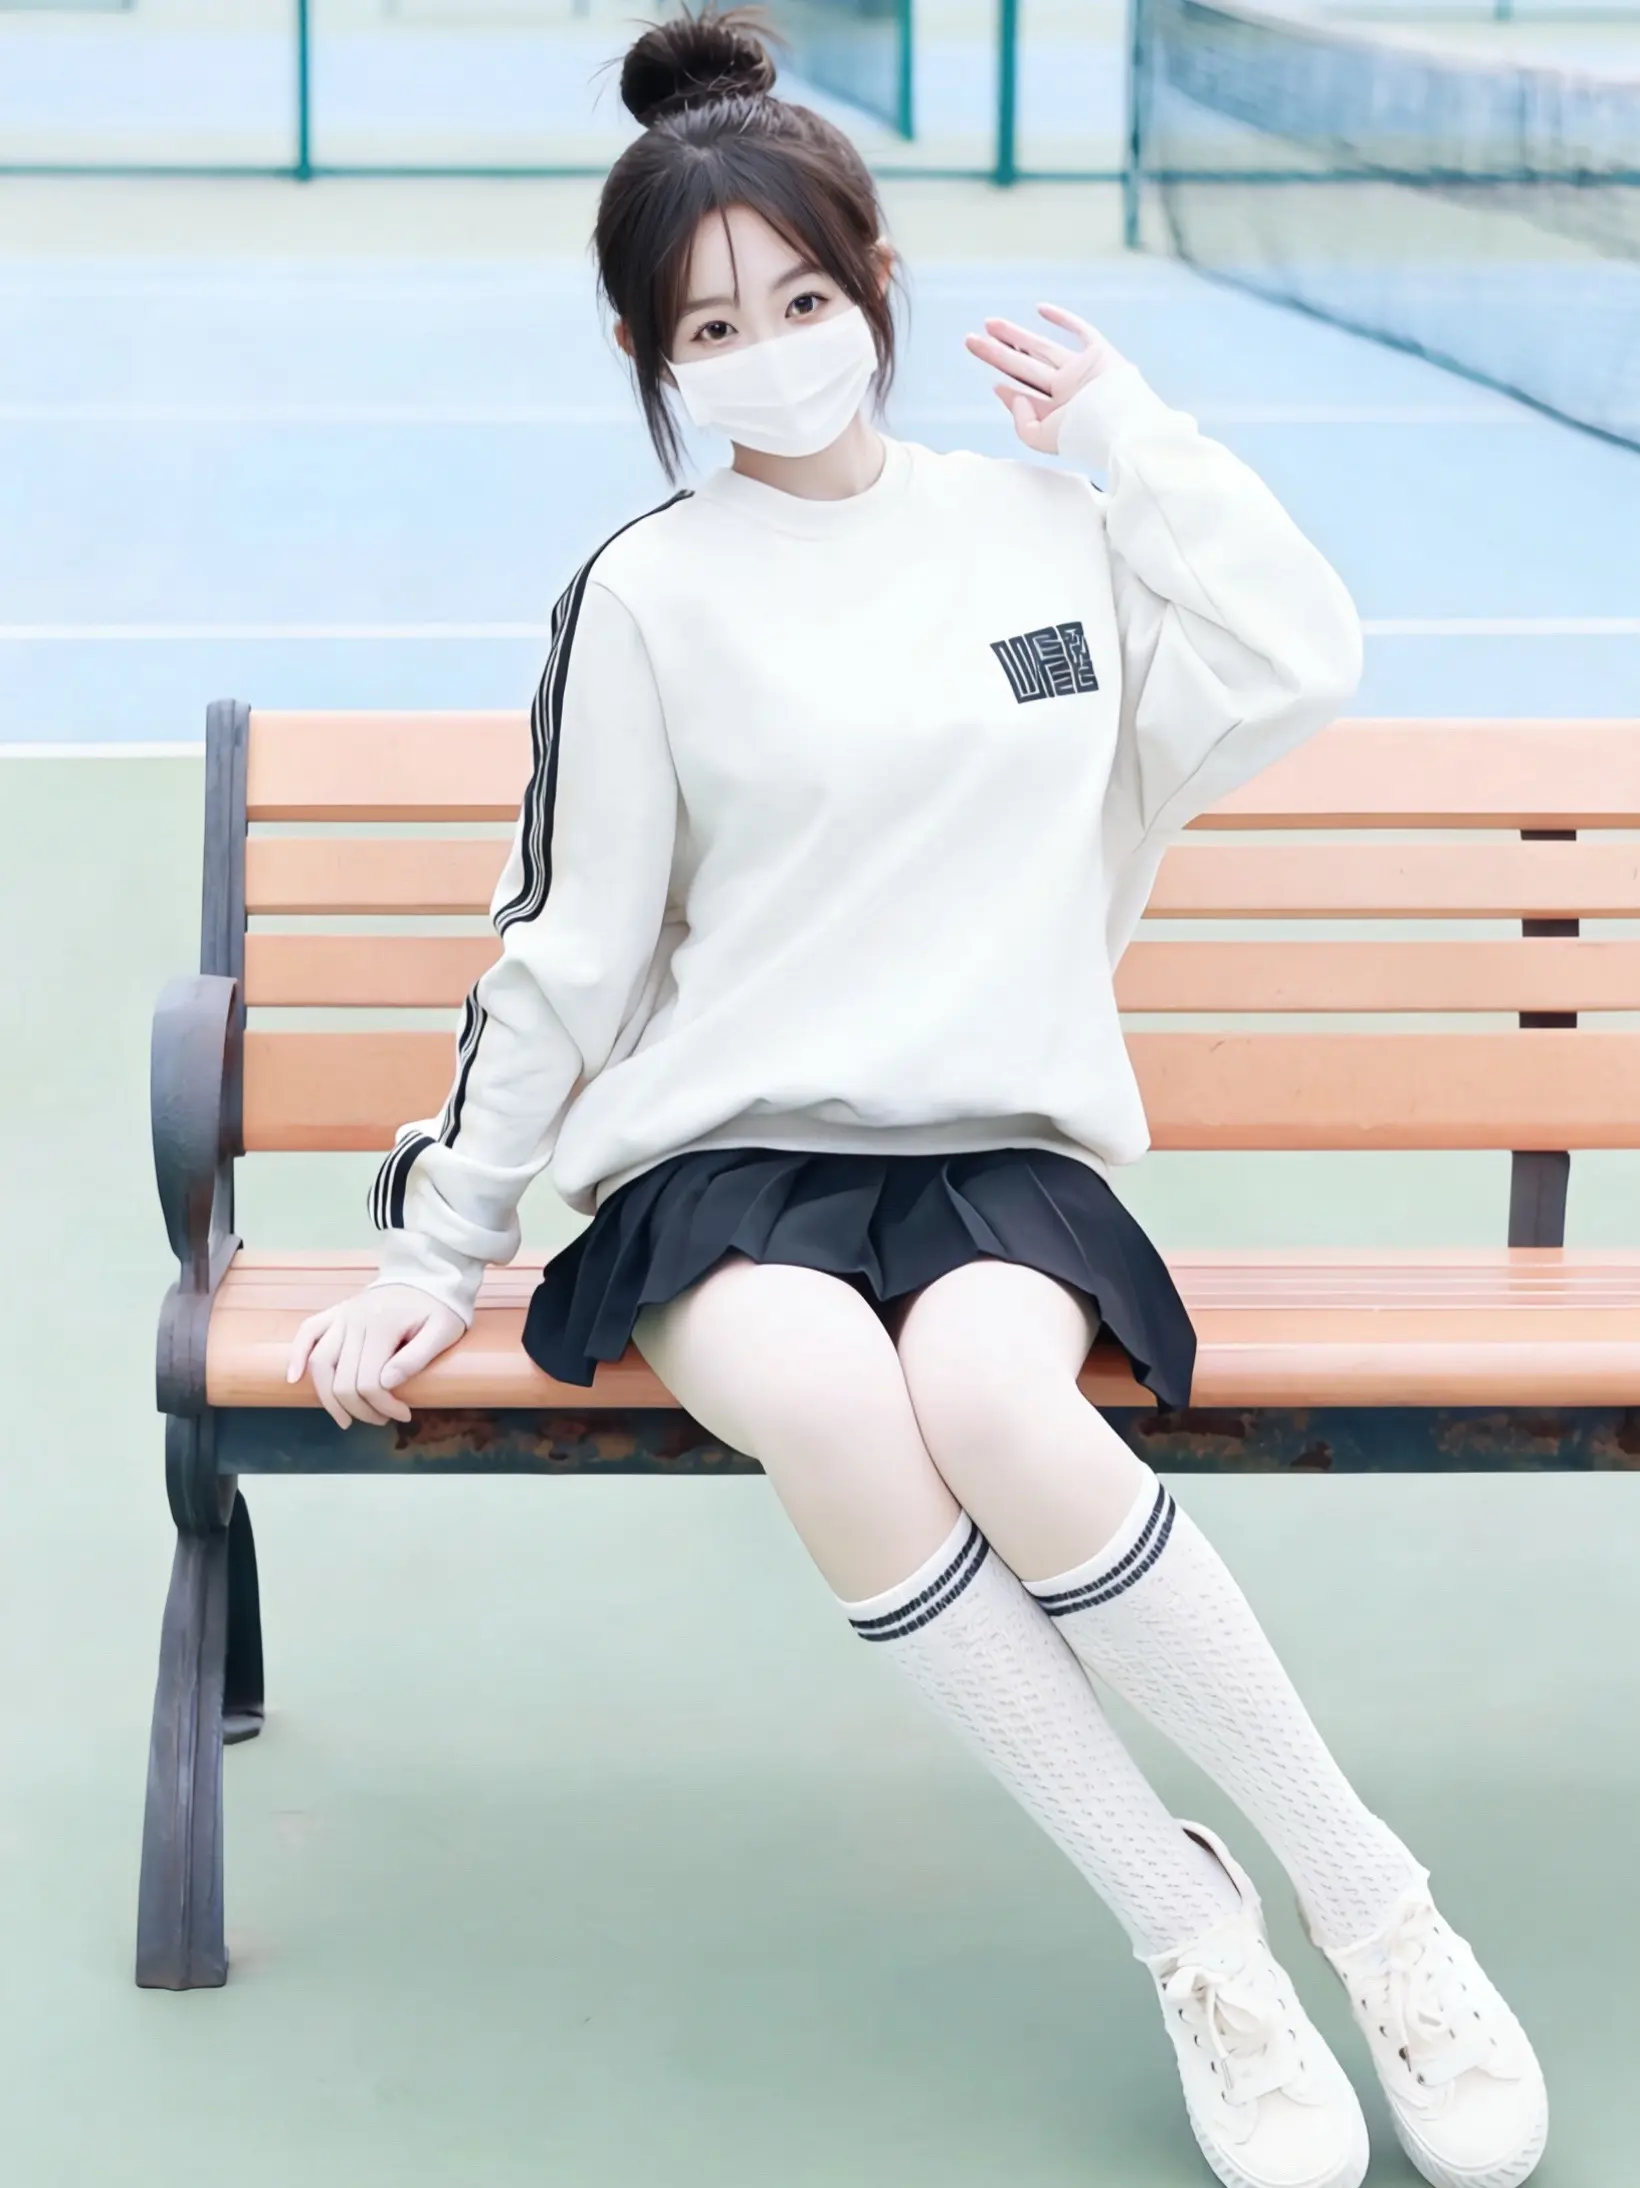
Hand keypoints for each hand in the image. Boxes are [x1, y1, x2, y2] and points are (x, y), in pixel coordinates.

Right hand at [286, 1282, 465, 1428]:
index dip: (384, 1406)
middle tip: (381, 1419)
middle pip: (343, 1379)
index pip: (370, 1381)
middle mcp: (356, 1319)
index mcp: (383, 1325)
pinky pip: (308, 1332)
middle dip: (360, 1409)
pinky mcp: (336, 1313)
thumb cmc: (439, 1308)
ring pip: (321, 1363)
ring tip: (345, 1419)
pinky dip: (297, 1355)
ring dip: (328, 1398)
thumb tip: (386, 1383)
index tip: (404, 1415)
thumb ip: (417, 1357)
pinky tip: (293, 1379)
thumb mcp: (444, 1331)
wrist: (427, 1277)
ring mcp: (343, 1315)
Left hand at [964, 304, 1125, 453]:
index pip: (1026, 396)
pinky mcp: (1099, 351)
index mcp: (1056, 412)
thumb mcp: (1041, 439)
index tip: (994, 383)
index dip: (1007, 391)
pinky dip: (1062, 319)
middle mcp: (1066, 389)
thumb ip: (1021, 422)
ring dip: (1015, 336)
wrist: (1120, 421)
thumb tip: (1010, 394)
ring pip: (1042, 347)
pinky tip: (1039, 309)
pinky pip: (1079, 329)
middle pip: (1024, 367)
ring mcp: (1082, 369)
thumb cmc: (1084, 434)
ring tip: (989, 324)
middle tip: (970, 340)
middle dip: (996, 354)